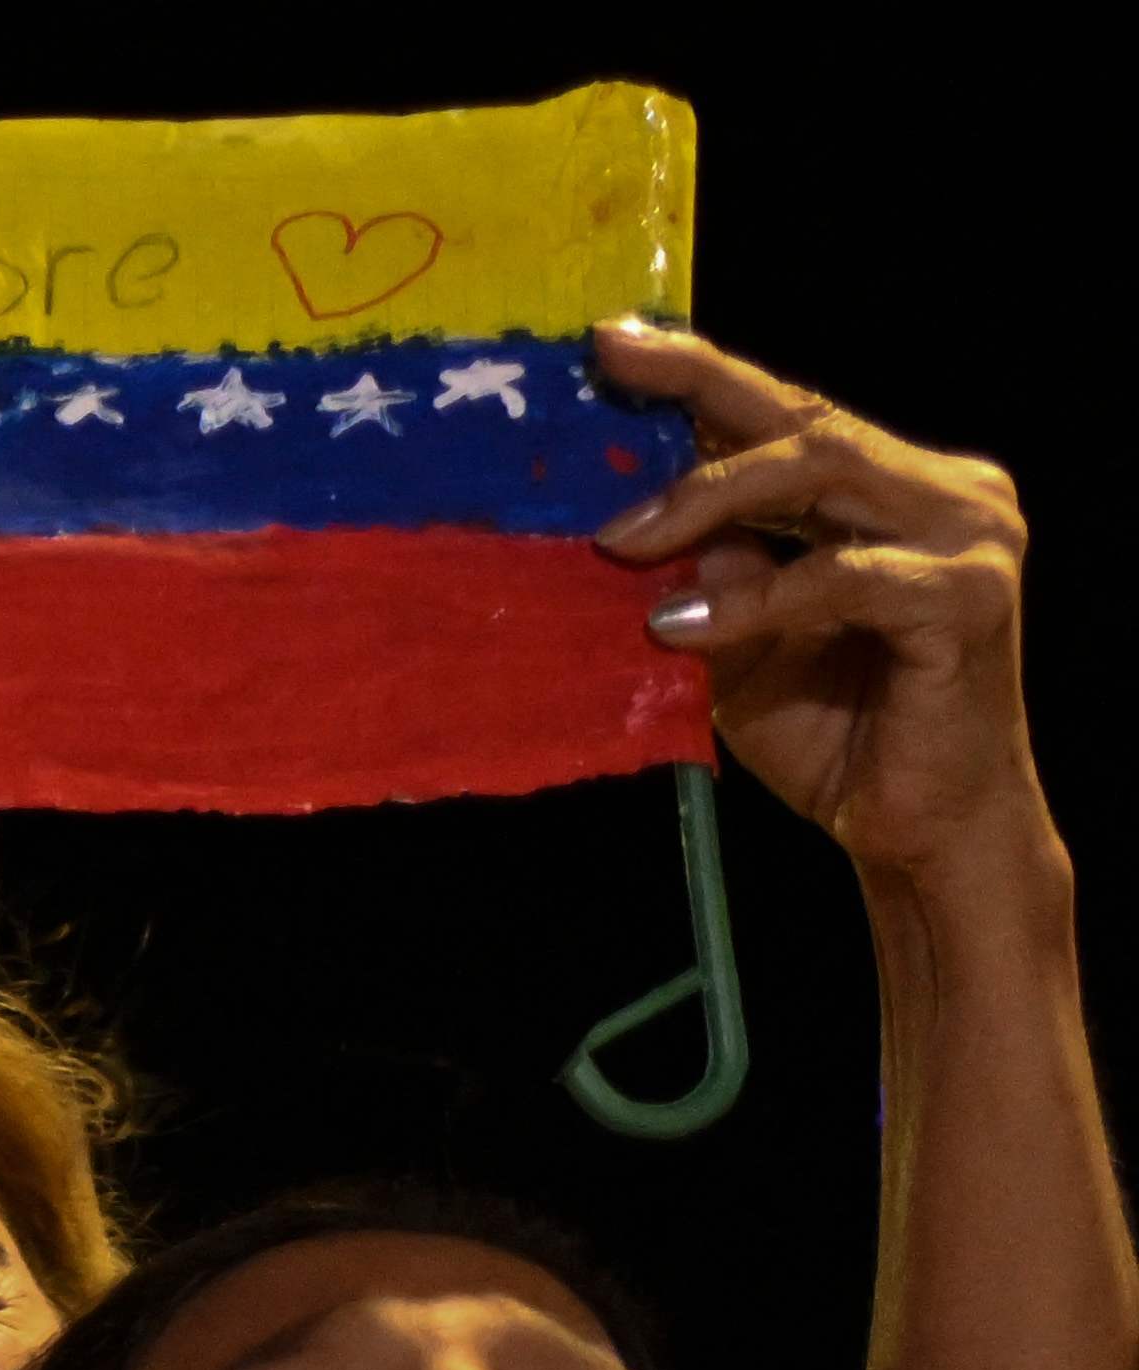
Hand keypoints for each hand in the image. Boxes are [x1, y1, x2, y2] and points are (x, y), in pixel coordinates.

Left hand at [598, 323, 1049, 887]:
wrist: (912, 826)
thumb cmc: (831, 733)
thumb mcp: (737, 643)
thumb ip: (706, 571)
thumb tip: (629, 511)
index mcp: (895, 489)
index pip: (790, 414)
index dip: (702, 372)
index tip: (612, 342)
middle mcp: (945, 492)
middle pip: (807, 424)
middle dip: (696, 408)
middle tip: (602, 413)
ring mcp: (969, 535)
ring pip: (825, 473)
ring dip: (710, 500)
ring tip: (622, 547)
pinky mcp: (968, 596)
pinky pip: (843, 575)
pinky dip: (757, 597)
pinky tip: (685, 627)